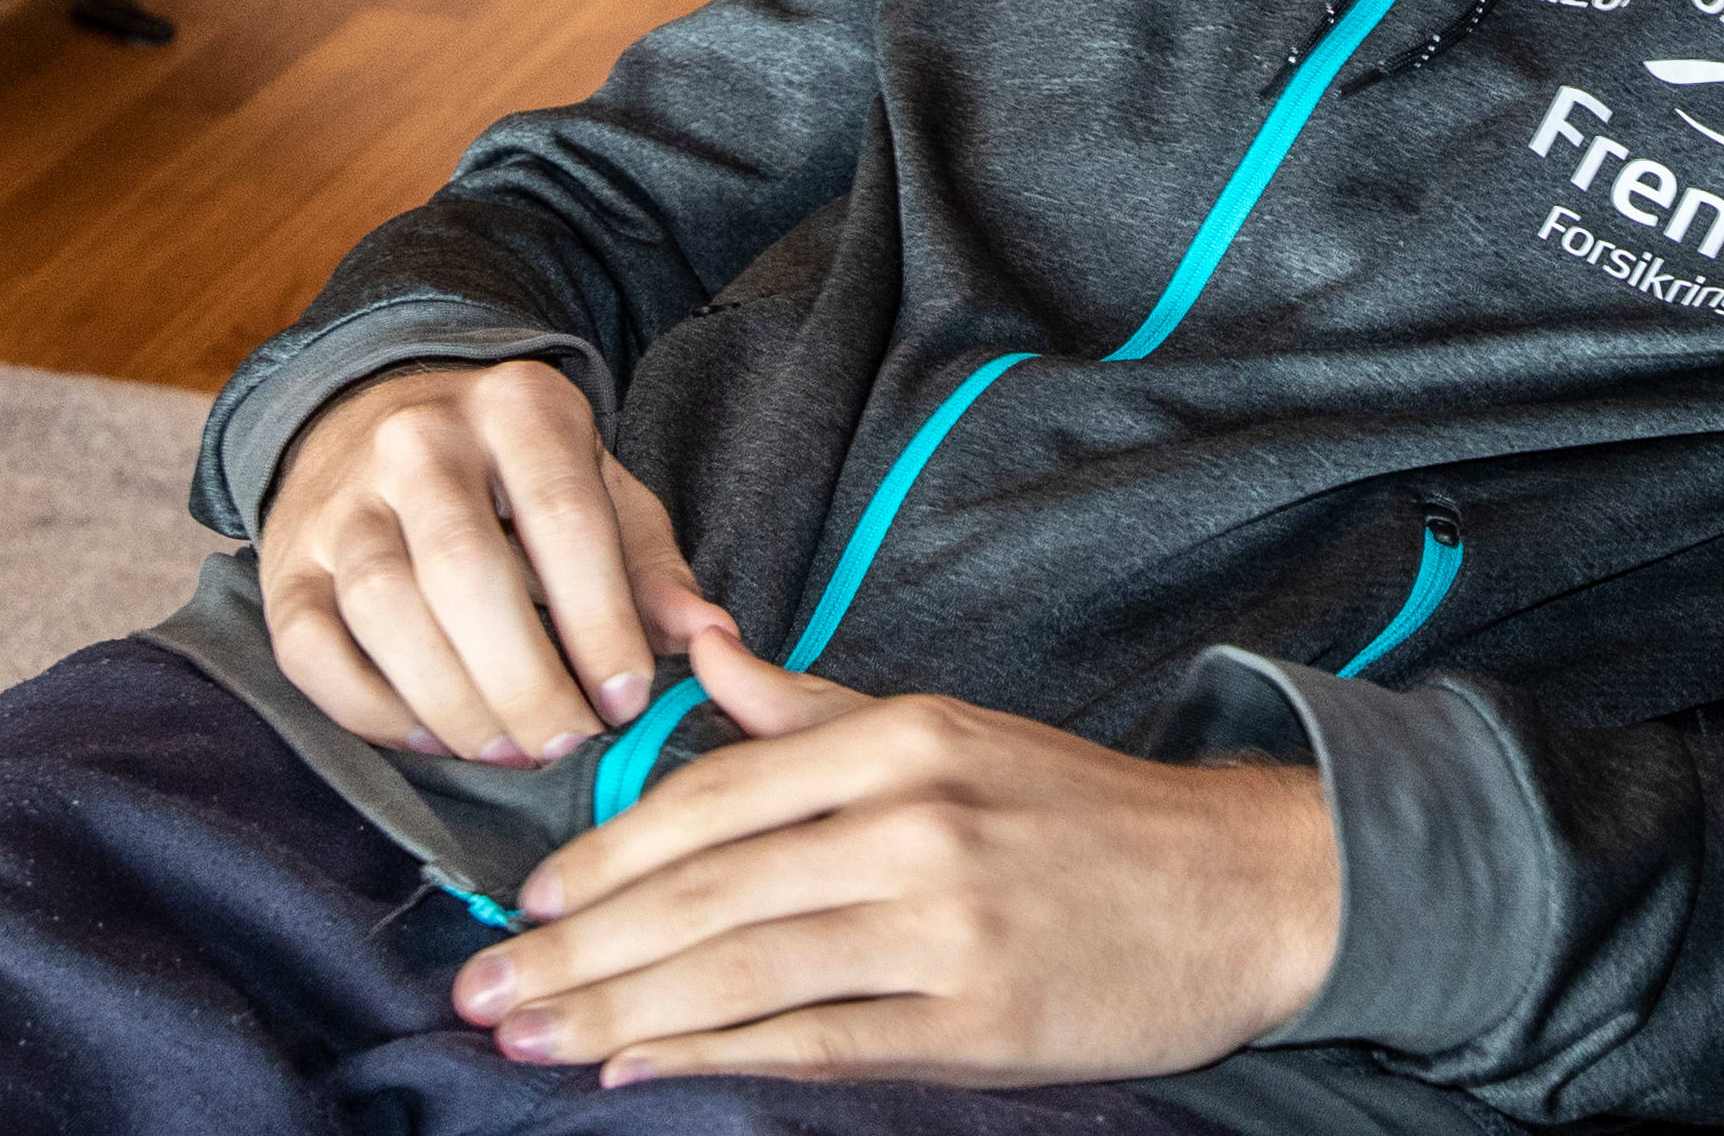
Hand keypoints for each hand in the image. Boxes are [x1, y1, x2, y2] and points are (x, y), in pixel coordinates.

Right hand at [260, 362, 735, 769]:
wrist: (373, 417)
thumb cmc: (511, 475)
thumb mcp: (597, 485)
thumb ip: (650, 564)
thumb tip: (710, 641)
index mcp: (516, 408)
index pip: (564, 518)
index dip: (600, 620)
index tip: (628, 700)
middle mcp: (416, 441)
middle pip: (465, 570)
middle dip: (524, 677)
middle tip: (565, 745)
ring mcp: (339, 502)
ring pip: (384, 609)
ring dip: (453, 702)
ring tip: (509, 753)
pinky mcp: (287, 565)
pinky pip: (311, 650)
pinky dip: (370, 711)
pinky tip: (430, 740)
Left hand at [452, 636, 1340, 1087]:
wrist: (1245, 889)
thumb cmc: (1081, 815)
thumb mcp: (951, 731)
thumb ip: (811, 711)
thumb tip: (702, 658)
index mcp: (898, 740)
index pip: (709, 798)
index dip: (601, 855)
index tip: (520, 899)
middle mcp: (912, 822)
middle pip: (701, 892)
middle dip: (572, 948)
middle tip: (479, 987)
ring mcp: (944, 923)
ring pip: (739, 970)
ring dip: (613, 1009)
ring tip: (525, 1035)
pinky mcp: (976, 1016)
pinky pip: (814, 1039)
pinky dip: (713, 1055)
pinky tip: (633, 1064)